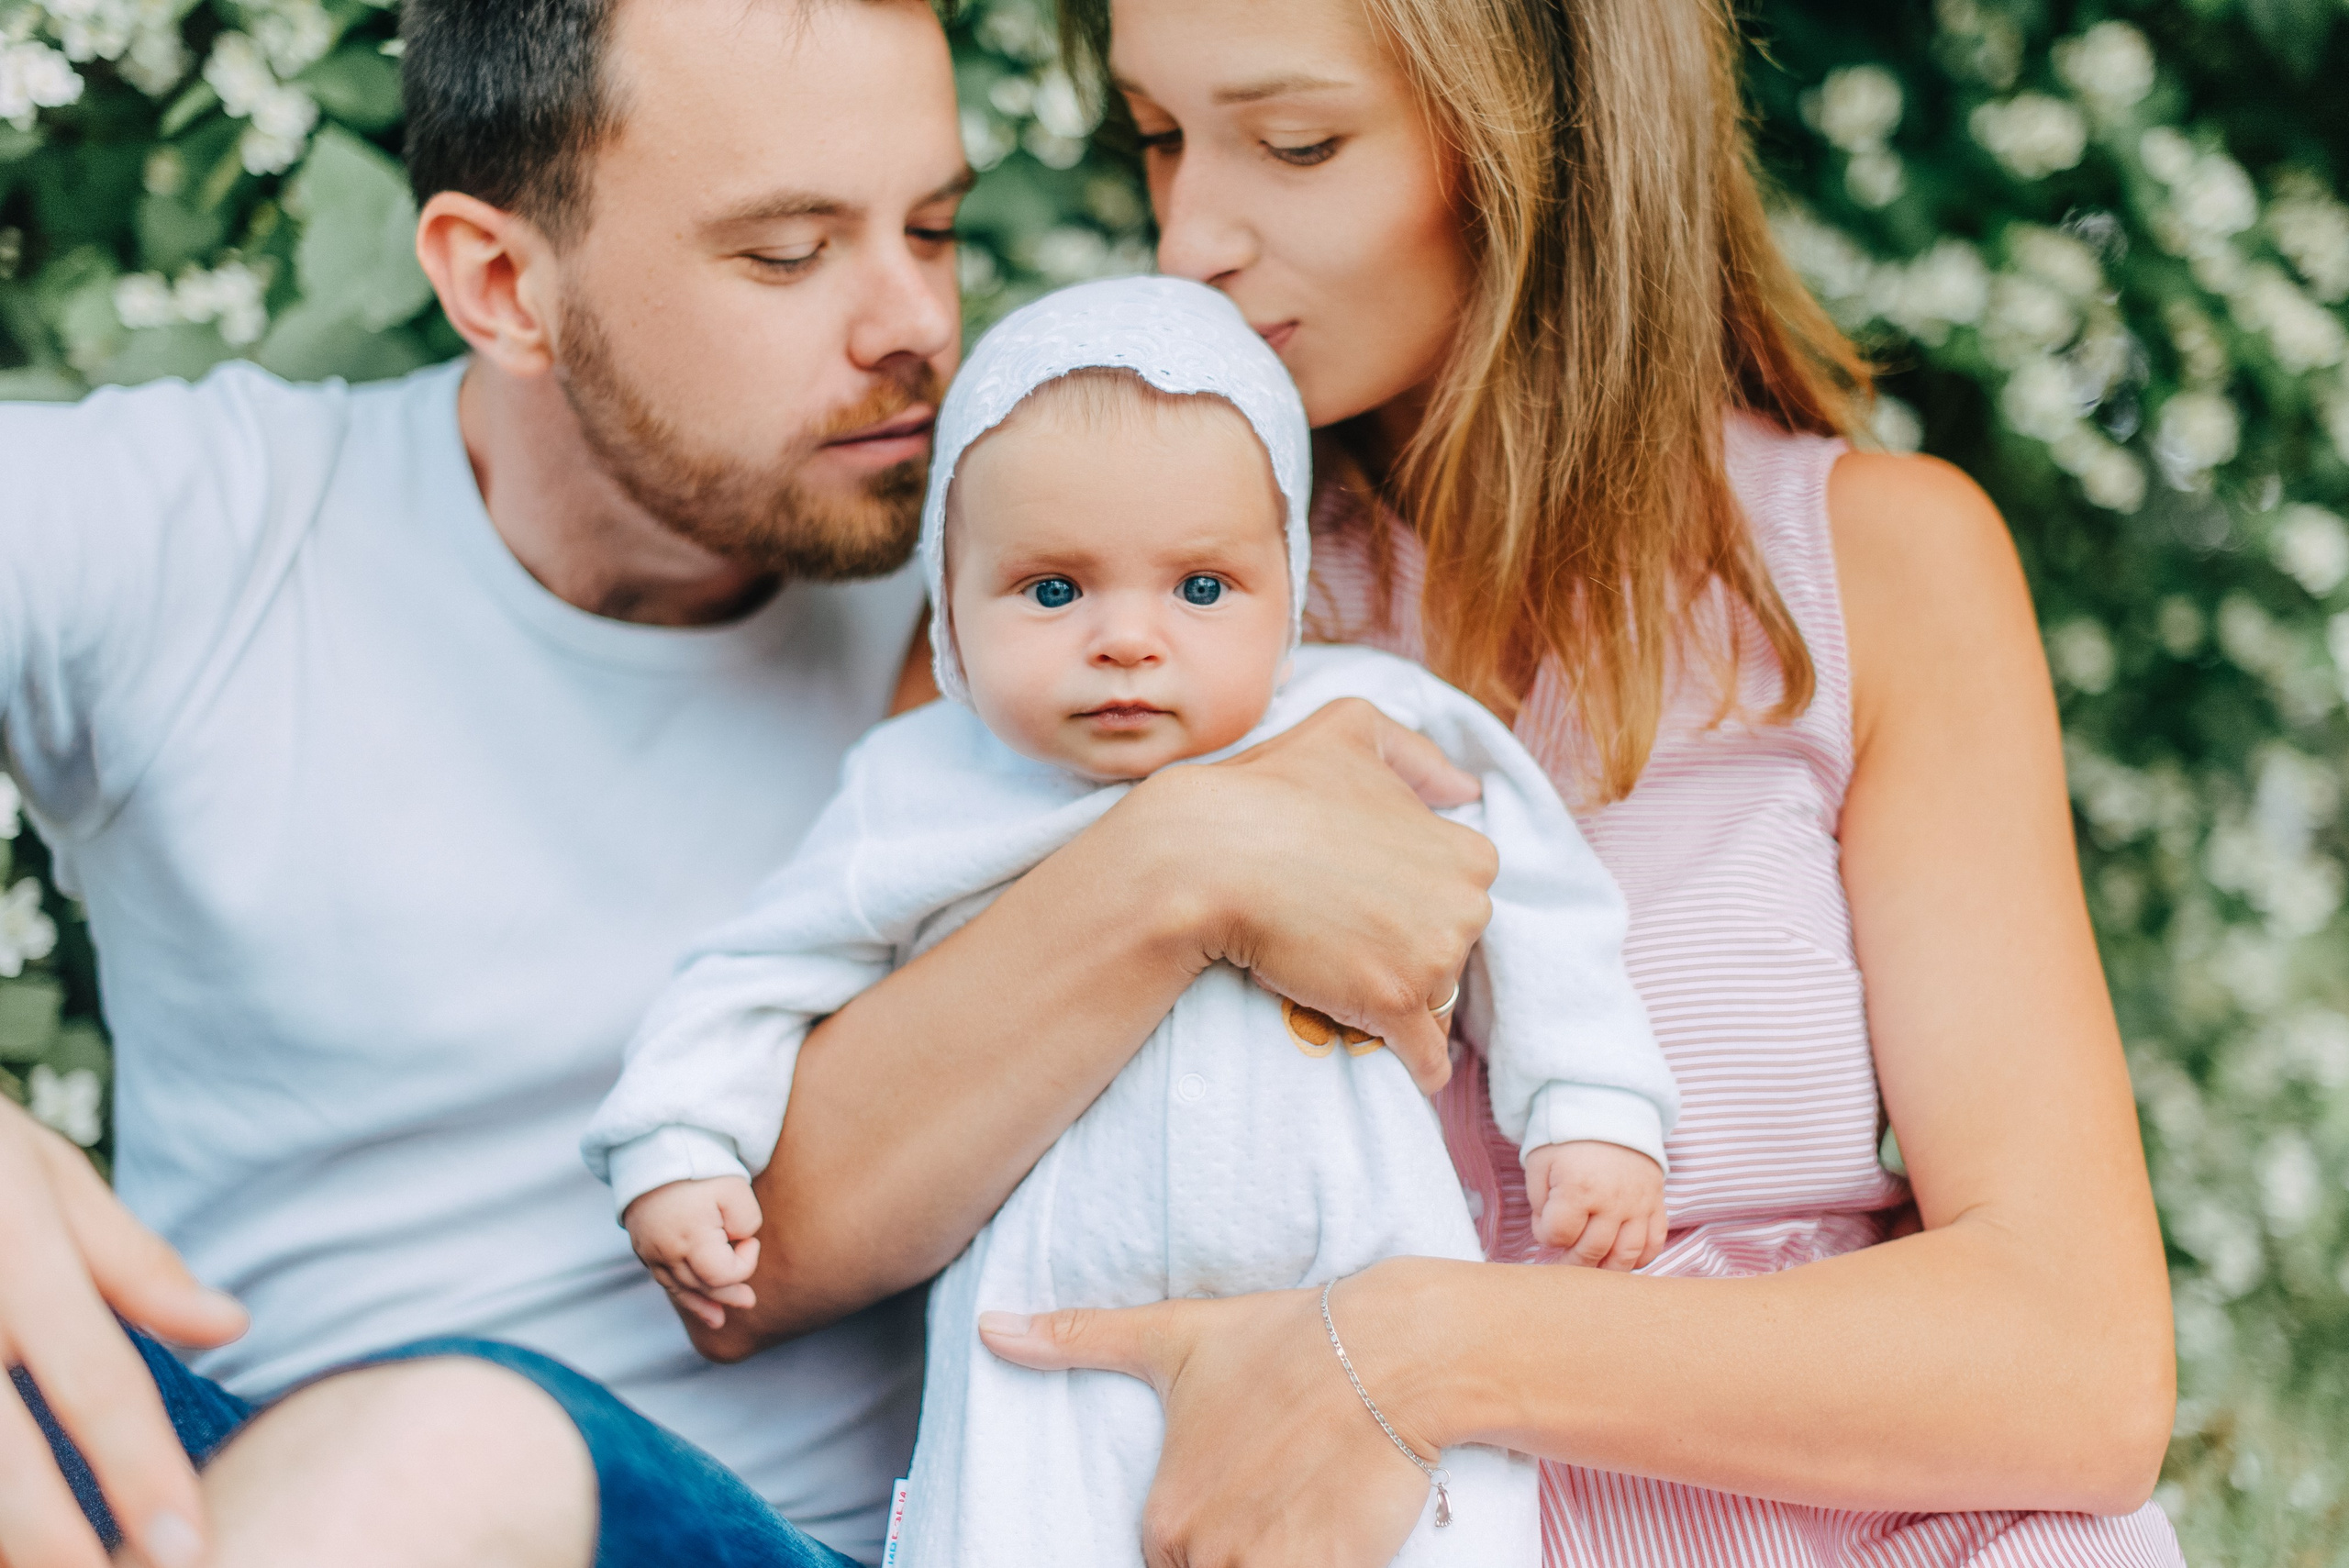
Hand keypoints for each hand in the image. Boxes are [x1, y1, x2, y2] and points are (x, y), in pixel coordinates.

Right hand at [0, 1098, 246, 1567]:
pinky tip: (5, 1537)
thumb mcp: (43, 1172)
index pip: (94, 1381)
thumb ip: (129, 1261)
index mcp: (15, 1254)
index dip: (140, 1473)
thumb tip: (230, 1325)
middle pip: (3, 1460)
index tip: (188, 1545)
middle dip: (55, 1545)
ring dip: (4, 1537)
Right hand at [623, 1177, 762, 1330]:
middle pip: (702, 1287)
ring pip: (680, 1289)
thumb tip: (738, 1242)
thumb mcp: (735, 1189)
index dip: (744, 1263)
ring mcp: (651, 1253)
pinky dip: (682, 1296)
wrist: (654, 1151)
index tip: (749, 1240)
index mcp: (690, 1238)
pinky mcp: (644, 1250)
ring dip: (703, 1304)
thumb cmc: (699, 1169)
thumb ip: (746, 1221)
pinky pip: (664, 1281)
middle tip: (750, 1301)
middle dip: (728, 1294)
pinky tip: (697, 1306)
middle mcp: (666, 1252)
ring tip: (721, 1320)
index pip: (722, 1274)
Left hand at [979, 1266, 1442, 1566]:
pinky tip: (1332, 1528)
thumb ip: (1077, 1339)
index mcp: (1166, 1515)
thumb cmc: (1284, 1341)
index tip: (1246, 1492)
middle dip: (1243, 1549)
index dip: (1210, 1532)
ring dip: (1278, 1554)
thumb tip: (987, 1328)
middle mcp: (1205, 1554)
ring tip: (1306, 1507)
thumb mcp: (1172, 1336)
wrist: (1391, 1352)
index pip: (1169, 1562)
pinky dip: (1316, 1564)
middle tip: (1281, 1496)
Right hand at [1131, 698, 1492, 1092]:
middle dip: (1410, 943)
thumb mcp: (1351, 730)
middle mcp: (1467, 907)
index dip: (1411, 895)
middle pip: (1452, 945)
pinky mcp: (1394, 1008)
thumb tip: (1465, 790)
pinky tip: (1409, 1069)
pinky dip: (1419, 1064)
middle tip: (1346, 932)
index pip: (1457, 890)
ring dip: (1400, 995)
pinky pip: (1427, 1056)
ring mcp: (1434, 961)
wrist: (1210, 856)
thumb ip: (1417, 753)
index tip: (1367, 895)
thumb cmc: (1274, 790)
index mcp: (1469, 851)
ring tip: (1342, 977)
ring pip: (1436, 996)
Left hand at [1523, 1141, 1665, 1269]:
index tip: (1543, 1224)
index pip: (1558, 1234)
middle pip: (1592, 1251)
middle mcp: (1612, 1200)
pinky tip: (1623, 1257)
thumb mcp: (1539, 1162)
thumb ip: (1539, 1203)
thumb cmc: (1569, 1136)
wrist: (1609, 1108)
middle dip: (1572, 1260)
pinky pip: (1655, 1242)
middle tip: (1564, 1257)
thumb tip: (1551, 1235)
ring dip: (1606, 1268)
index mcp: (1578, 1187)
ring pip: (1626, 1255)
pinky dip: (1641, 1257)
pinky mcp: (1656, 1202)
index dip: (1545, 1235)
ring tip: (1592, 1264)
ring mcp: (1638, 1203)